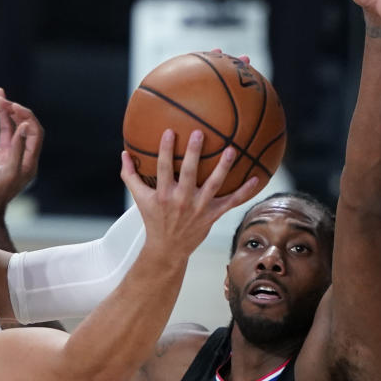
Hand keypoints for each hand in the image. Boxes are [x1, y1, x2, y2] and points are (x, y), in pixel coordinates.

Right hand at [0, 88, 42, 215]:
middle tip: (3, 98)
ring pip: (4, 129)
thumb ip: (18, 148)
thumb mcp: (10, 172)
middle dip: (14, 110)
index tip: (14, 106)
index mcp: (28, 161)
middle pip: (21, 127)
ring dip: (1, 111)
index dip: (27, 117)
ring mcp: (2, 157)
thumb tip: (25, 126)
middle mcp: (17, 157)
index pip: (34, 132)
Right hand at [121, 128, 258, 259]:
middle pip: (189, 174)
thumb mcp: (139, 198)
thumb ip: (131, 176)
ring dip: (223, 168)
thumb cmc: (154, 219)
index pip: (163, 168)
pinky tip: (256, 178)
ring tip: (231, 150)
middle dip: (194, 154)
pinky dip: (245, 192)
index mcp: (163, 194)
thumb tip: (124, 153)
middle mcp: (182, 200)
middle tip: (200, 134)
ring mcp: (199, 208)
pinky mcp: (213, 215)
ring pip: (213, 185)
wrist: (168, 248)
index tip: (170, 132)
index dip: (166, 151)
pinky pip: (231, 202)